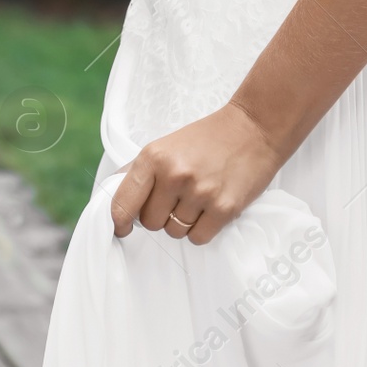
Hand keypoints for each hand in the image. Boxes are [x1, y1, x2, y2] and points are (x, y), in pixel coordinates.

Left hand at [110, 101, 284, 244]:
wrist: (254, 128)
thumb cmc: (207, 138)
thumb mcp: (166, 145)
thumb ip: (139, 171)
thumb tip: (112, 196)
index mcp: (154, 157)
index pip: (123, 203)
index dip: (119, 222)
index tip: (122, 228)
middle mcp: (174, 175)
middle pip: (150, 222)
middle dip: (160, 216)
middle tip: (178, 198)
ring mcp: (200, 193)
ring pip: (175, 232)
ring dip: (183, 222)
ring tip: (198, 198)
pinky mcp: (224, 208)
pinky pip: (198, 238)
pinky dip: (202, 230)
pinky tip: (210, 209)